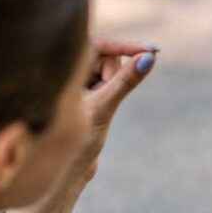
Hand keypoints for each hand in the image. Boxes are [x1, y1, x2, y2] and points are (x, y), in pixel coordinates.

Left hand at [70, 39, 158, 185]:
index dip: (126, 47)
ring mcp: (72, 78)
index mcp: (60, 68)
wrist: (64, 167)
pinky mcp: (81, 87)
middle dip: (114, 76)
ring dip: (111, 87)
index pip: (100, 45)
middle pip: (106, 57)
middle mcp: (64, 69)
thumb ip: (126, 81)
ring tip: (95, 109)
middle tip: (103, 100)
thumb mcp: (104, 107)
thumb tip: (149, 58)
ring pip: (108, 70)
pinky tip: (95, 111)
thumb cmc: (77, 140)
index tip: (151, 51)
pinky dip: (110, 91)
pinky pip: (108, 80)